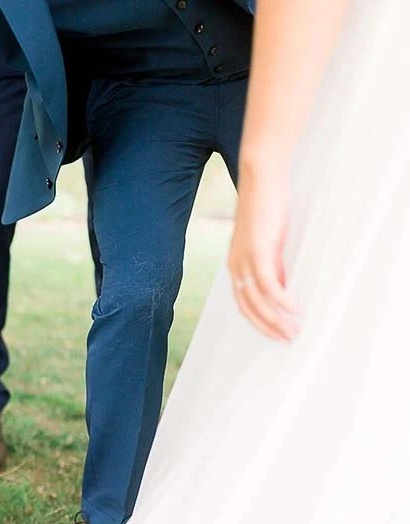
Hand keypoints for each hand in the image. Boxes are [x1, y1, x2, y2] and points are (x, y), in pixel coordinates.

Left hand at [228, 161, 299, 340]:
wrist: (260, 179)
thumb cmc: (267, 208)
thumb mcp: (269, 243)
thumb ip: (273, 265)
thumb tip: (280, 288)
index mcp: (236, 264)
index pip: (243, 301)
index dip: (258, 320)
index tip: (274, 332)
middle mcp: (235, 265)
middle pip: (247, 306)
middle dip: (266, 325)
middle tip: (286, 339)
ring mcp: (245, 258)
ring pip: (257, 299)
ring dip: (275, 318)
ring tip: (293, 330)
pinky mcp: (258, 250)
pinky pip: (268, 283)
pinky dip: (280, 300)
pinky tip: (293, 310)